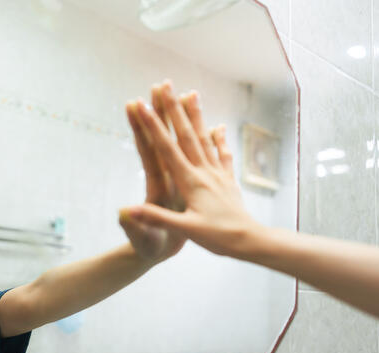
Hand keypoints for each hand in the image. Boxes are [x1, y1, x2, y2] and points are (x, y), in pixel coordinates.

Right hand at [121, 81, 262, 257]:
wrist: (250, 241)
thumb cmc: (218, 237)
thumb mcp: (185, 230)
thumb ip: (157, 217)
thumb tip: (128, 209)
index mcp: (191, 182)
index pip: (167, 149)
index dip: (153, 126)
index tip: (142, 105)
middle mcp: (204, 172)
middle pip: (185, 135)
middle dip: (173, 109)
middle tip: (165, 85)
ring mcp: (217, 173)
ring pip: (204, 138)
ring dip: (195, 115)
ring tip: (191, 93)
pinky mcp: (227, 180)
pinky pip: (222, 154)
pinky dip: (218, 138)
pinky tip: (218, 127)